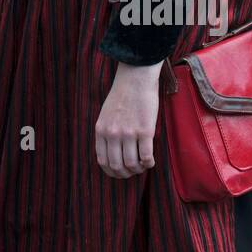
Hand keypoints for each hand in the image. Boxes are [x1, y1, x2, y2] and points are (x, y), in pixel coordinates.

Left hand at [95, 61, 161, 178]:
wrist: (135, 78)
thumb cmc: (122, 95)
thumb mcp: (105, 115)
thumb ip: (107, 133)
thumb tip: (113, 154)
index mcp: (101, 130)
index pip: (103, 161)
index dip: (112, 172)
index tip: (121, 172)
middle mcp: (113, 134)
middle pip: (117, 166)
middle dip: (126, 174)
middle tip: (134, 171)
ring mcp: (128, 133)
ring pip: (132, 164)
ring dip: (139, 169)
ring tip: (143, 165)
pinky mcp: (145, 131)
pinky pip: (146, 157)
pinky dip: (149, 163)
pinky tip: (150, 160)